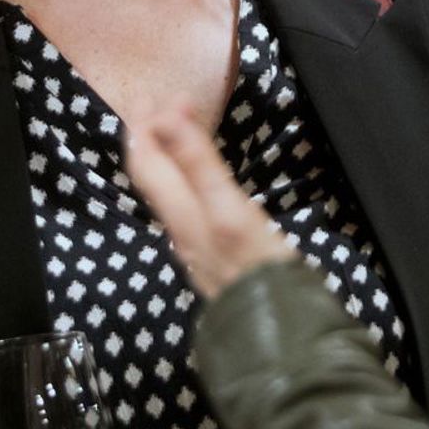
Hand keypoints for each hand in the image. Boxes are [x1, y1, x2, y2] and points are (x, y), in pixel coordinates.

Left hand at [126, 107, 294, 298]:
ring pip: (169, 193)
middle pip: (154, 177)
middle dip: (151, 136)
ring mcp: (198, 247)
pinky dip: (185, 179)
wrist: (282, 336)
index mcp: (181, 215)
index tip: (156, 93)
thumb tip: (166, 115)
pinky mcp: (216, 258)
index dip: (146, 125)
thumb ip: (198, 163)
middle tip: (158, 102)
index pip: (147, 162)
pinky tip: (199, 181)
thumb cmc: (257, 268)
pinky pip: (188, 207)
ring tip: (175, 130)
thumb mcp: (228, 209)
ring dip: (167, 156)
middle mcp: (181, 230)